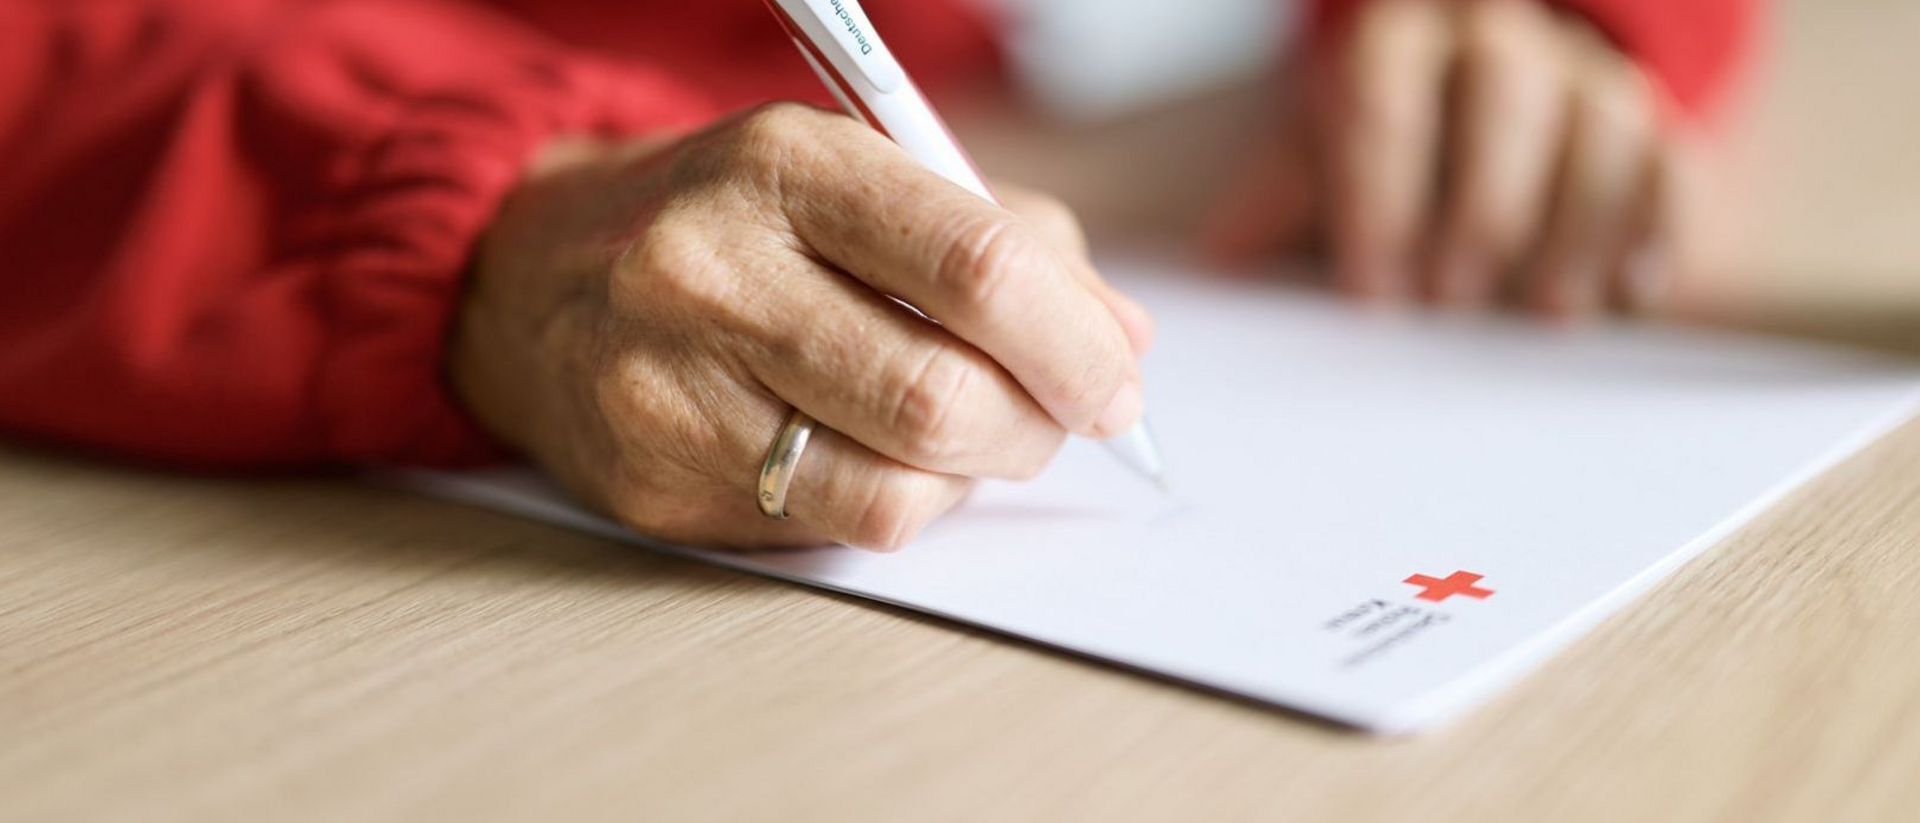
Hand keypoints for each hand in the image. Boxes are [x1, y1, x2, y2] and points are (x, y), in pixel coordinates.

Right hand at [450, 104, 1152, 549]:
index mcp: (782, 165)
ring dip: (978, 476)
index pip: (973, 263)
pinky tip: (893, 461)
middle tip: (1063, 417)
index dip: (1073, 340)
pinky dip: (905, 505)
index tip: (1116, 376)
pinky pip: (837, 529)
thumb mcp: (856, 178)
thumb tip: (1122, 341)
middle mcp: (712, 271)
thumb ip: (1003, 241)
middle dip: (1040, 424)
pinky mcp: (658, 482)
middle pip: (940, 395)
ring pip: (896, 485)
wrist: (531, 276)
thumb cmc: (729, 223)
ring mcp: (673, 387)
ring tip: (978, 437)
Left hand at [1207, 0, 1700, 317]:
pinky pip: (1671, 160)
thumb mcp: (1324, 149)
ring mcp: (1584, 73)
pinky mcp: (1653, 120)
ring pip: (1603, 125)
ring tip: (1544, 309)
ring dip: (1575, 226)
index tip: (1372, 289)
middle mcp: (1498, 38)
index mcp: (1399, 38)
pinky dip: (1654, 229)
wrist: (1488, 88)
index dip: (1378, 197)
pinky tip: (1626, 292)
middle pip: (1503, 98)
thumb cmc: (1396, 131)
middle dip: (1479, 207)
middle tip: (1451, 299)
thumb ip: (1285, 193)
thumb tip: (1223, 254)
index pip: (1384, 102)